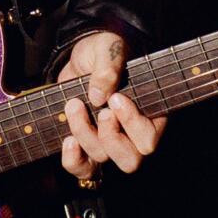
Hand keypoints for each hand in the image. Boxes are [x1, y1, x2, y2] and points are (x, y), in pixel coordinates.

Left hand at [57, 30, 164, 179]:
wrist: (81, 56)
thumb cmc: (104, 50)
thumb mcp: (108, 48)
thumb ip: (109, 65)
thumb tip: (98, 95)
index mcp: (149, 115)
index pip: (148, 138)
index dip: (132, 124)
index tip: (117, 98)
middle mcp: (131, 135)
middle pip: (130, 160)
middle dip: (112, 138)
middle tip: (102, 112)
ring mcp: (107, 142)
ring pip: (102, 159)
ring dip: (85, 135)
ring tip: (74, 105)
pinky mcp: (85, 145)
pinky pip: (82, 169)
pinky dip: (73, 160)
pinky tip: (68, 139)